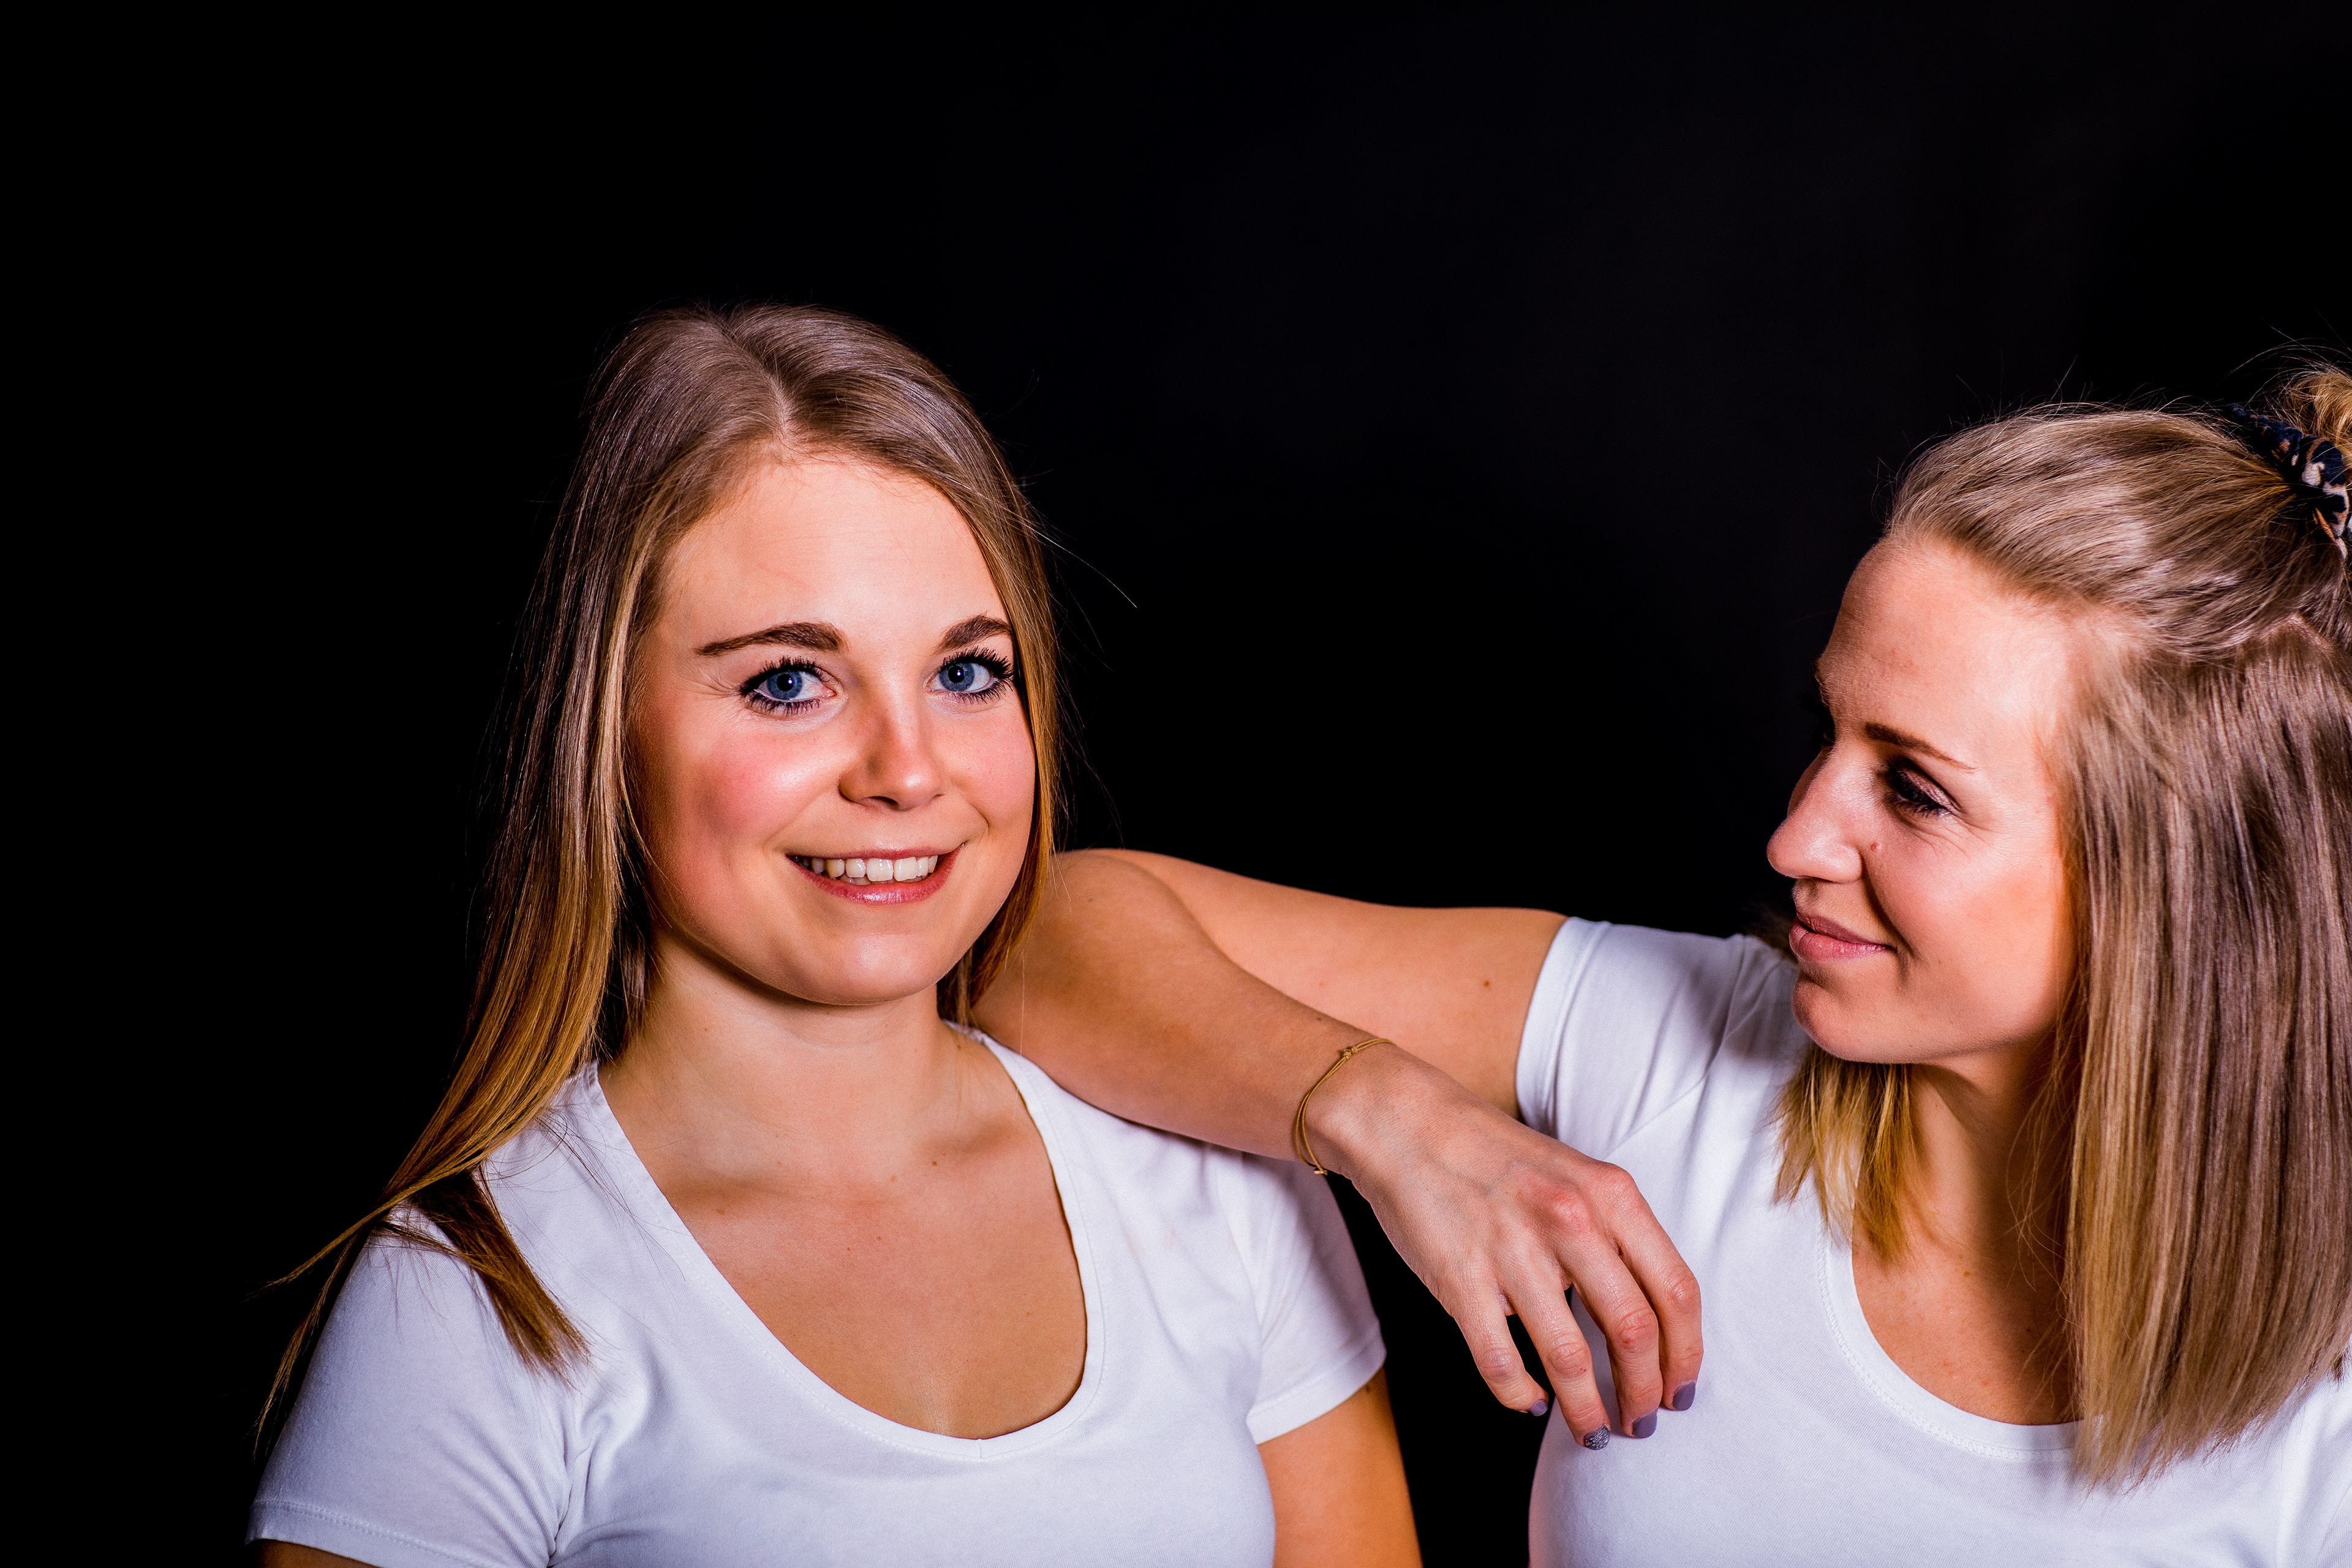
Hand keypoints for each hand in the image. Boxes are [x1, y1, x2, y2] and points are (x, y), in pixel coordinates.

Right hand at [1314, 1045, 1702, 1447]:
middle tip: (1640, 1423)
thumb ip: (1617, 1236)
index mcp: (1610, 1194)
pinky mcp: (1460, 1279)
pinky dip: (1520, 1395)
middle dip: (1644, 1394)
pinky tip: (1530, 1400)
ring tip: (1594, 1433)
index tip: (1681, 1390)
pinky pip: (1500, 1362)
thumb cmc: (1495, 1156)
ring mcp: (1512, 1250)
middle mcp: (1570, 1220)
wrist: (1405, 1124)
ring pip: (1569, 1359)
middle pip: (1634, 1333)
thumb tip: (1651, 1325)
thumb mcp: (1576, 1175)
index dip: (1687, 1354)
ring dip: (1589, 1412)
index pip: (1676, 1291)